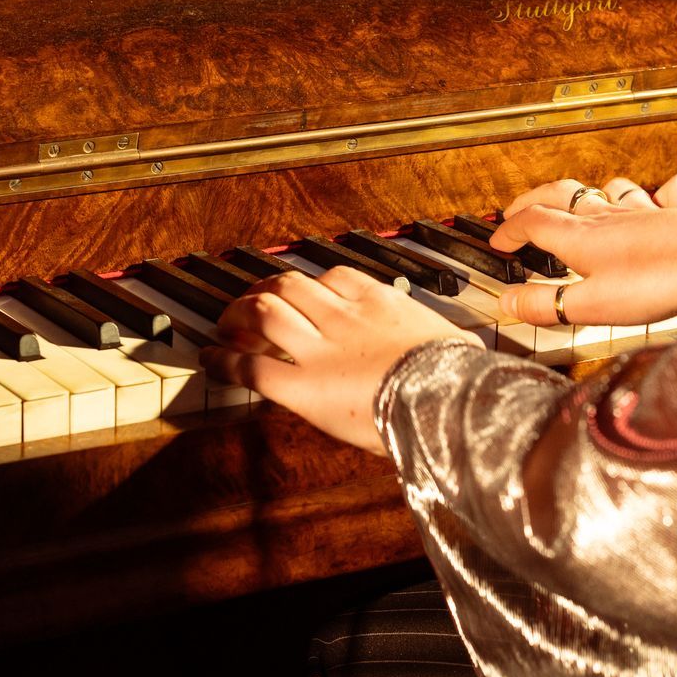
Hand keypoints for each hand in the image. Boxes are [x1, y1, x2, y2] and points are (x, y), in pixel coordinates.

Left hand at [200, 266, 480, 453]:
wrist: (447, 398)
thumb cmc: (459, 378)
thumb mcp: (454, 343)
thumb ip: (441, 341)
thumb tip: (465, 349)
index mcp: (380, 303)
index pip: (333, 277)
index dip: (308, 286)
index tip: (301, 294)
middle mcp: (343, 317)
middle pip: (289, 285)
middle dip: (263, 291)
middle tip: (249, 304)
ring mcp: (318, 349)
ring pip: (264, 313)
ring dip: (238, 316)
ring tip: (226, 326)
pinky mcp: (300, 386)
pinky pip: (251, 366)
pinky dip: (225, 361)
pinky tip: (211, 360)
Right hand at [491, 173, 676, 326]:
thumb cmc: (657, 281)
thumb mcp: (592, 305)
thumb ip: (547, 304)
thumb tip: (507, 303)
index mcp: (580, 238)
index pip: (532, 223)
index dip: (509, 230)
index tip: (497, 241)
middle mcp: (608, 217)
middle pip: (561, 194)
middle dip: (534, 200)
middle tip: (519, 210)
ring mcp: (644, 210)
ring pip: (610, 189)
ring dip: (591, 194)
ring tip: (584, 204)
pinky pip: (664, 190)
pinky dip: (655, 193)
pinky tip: (656, 200)